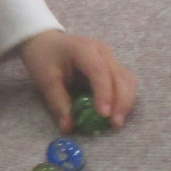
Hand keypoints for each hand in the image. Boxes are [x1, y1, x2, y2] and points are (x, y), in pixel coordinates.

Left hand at [18, 29, 136, 132]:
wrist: (44, 42)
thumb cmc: (43, 57)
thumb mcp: (45, 80)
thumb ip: (58, 103)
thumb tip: (69, 128)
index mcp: (83, 48)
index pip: (99, 71)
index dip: (104, 93)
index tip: (103, 114)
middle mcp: (102, 51)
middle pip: (120, 76)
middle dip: (121, 101)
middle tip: (115, 124)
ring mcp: (109, 57)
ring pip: (127, 79)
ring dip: (126, 101)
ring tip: (117, 122)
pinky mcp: (112, 66)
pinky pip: (124, 82)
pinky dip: (123, 98)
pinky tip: (116, 113)